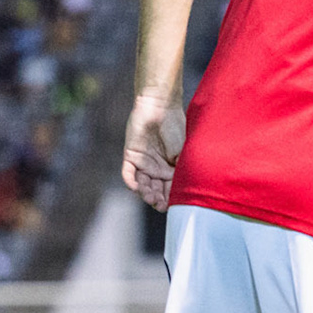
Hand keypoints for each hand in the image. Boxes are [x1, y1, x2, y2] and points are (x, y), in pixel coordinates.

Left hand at [121, 92, 185, 210]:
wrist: (161, 107)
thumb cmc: (176, 127)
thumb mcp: (184, 151)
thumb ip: (181, 169)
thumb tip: (183, 189)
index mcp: (172, 169)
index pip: (170, 189)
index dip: (171, 199)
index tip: (172, 205)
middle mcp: (157, 169)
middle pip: (156, 190)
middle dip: (157, 199)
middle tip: (159, 204)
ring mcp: (144, 163)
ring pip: (142, 185)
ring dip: (145, 193)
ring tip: (150, 197)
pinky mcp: (131, 156)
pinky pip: (128, 173)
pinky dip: (131, 182)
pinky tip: (136, 188)